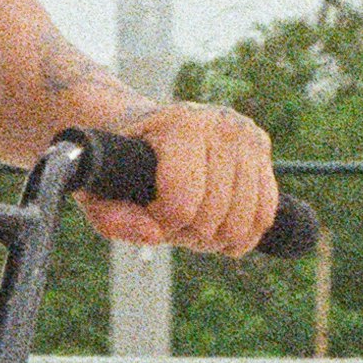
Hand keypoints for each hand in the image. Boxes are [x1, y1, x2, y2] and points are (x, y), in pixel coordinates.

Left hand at [84, 96, 281, 255]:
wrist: (140, 125)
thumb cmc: (117, 161)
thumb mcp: (97, 189)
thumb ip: (112, 217)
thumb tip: (154, 236)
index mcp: (181, 125)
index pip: (183, 204)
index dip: (163, 224)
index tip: (148, 210)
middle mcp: (221, 124)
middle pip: (215, 217)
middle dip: (189, 233)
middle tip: (169, 219)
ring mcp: (247, 134)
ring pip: (243, 221)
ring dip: (215, 238)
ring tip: (192, 222)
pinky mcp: (261, 147)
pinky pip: (265, 213)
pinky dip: (243, 234)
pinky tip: (220, 231)